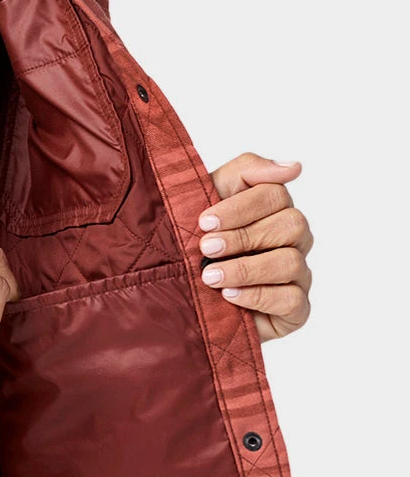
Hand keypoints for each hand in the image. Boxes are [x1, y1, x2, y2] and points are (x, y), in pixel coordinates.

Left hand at [198, 152, 313, 342]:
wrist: (179, 287)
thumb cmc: (195, 238)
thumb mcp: (210, 195)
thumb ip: (247, 171)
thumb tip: (294, 167)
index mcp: (275, 207)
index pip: (276, 194)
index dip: (240, 207)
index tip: (205, 221)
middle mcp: (293, 238)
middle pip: (292, 225)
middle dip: (243, 236)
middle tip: (206, 248)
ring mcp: (298, 273)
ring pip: (291, 261)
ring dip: (245, 268)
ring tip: (210, 276)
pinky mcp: (296, 309)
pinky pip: (293, 299)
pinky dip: (257, 296)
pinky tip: (230, 296)